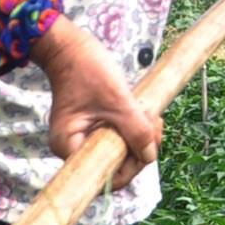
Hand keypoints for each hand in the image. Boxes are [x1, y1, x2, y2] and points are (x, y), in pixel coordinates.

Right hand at [33, 21, 164, 188]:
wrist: (71, 47)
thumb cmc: (87, 70)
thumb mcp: (117, 101)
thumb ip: (135, 131)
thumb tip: (150, 156)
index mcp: (70, 147)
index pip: (104, 177)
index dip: (130, 167)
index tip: (147, 145)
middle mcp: (74, 148)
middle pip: (115, 164)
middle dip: (140, 147)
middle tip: (154, 122)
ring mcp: (85, 138)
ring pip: (121, 150)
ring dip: (141, 135)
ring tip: (150, 114)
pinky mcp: (95, 128)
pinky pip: (119, 137)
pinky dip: (134, 127)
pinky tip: (144, 112)